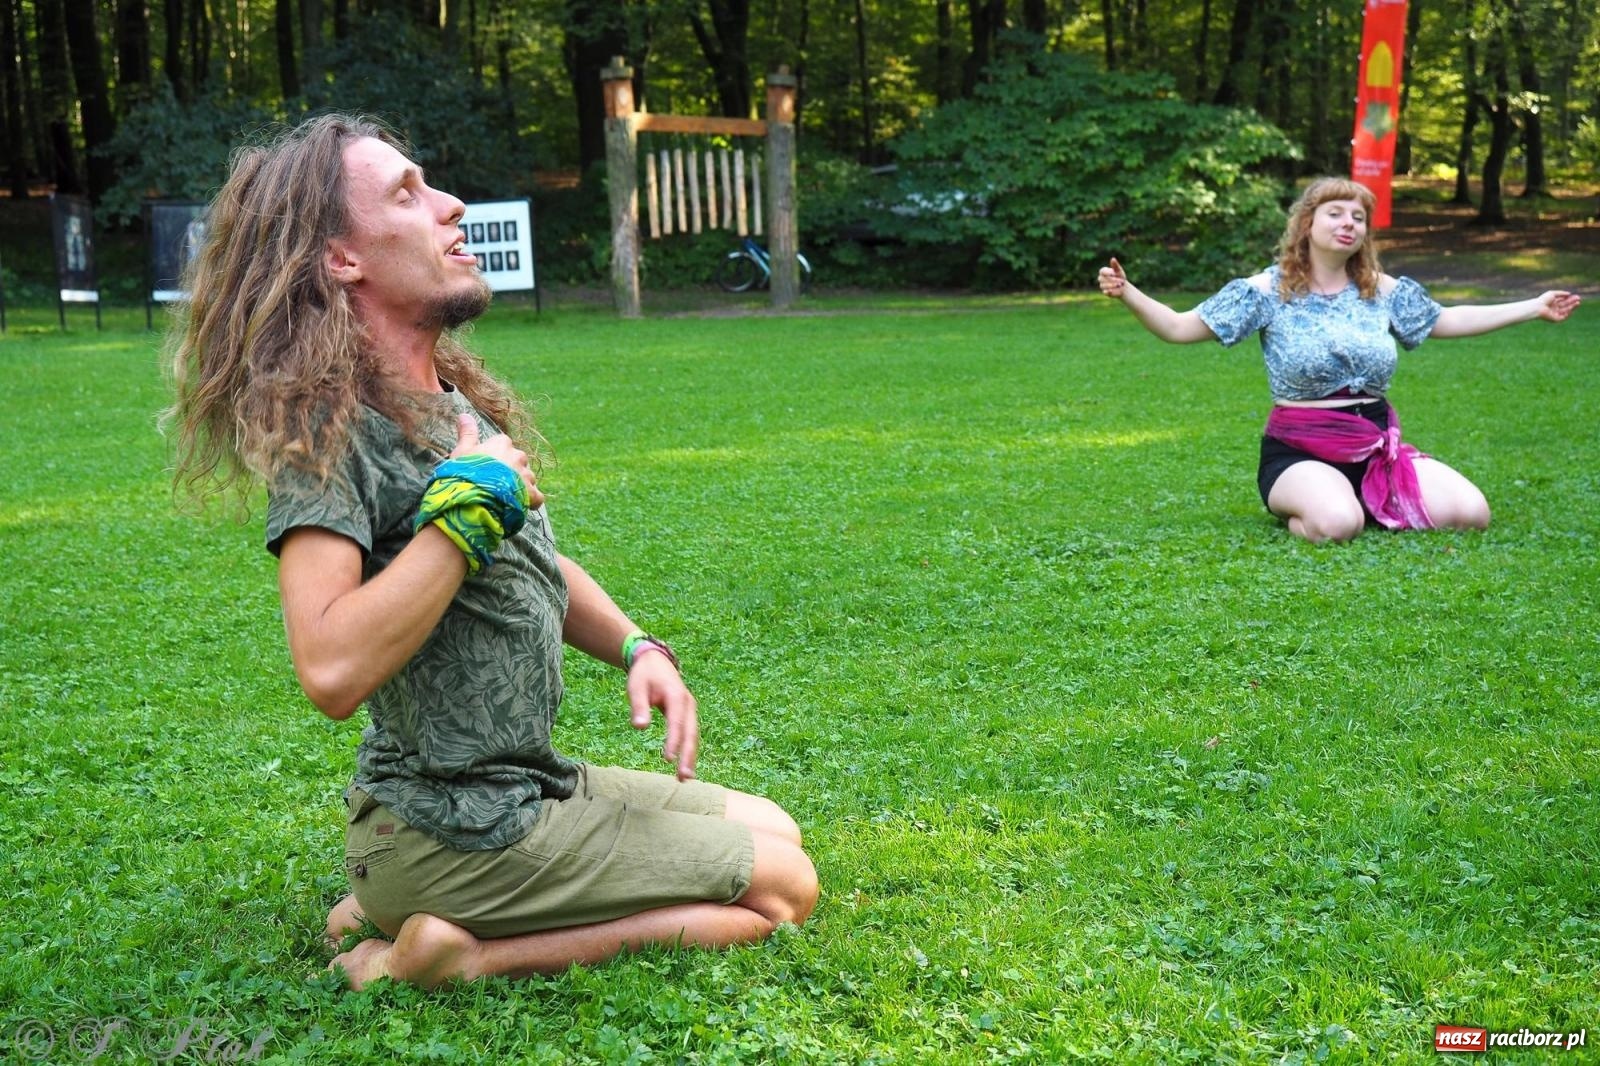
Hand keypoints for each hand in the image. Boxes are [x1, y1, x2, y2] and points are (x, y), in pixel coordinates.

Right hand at [451, 413, 543, 508]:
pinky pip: (536, 497)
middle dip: (510, 471)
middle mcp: (518, 455)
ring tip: (504, 498)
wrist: (474, 498)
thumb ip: (467, 433)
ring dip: (520, 487)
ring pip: (528, 479)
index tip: (486, 467)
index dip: (495, 457)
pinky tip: (519, 506)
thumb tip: (464, 414)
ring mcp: (526, 475)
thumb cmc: (464, 472)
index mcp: (502, 443)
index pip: (503, 445)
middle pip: (517, 462)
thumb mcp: (462, 451)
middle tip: (495, 484)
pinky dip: (530, 502)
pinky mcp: (532, 493)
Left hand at [626, 652, 698, 779]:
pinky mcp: (687, 715)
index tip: (669, 759)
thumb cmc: (644, 674)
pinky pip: (690, 734)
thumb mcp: (637, 687)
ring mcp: (690, 710)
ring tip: (685, 778)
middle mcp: (688, 704)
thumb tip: (639, 727)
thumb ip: (639, 707)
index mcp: (676, 696)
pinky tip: (684, 766)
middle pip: (691, 733)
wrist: (654, 661)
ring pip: (693, 736)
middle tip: (684, 776)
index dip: (674, 741)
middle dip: (688, 755)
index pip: (676, 722)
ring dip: (690, 756)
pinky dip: (688, 750)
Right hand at [1097, 257, 1127, 298]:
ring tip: (1120, 285)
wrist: (1123, 286)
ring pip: (1103, 285)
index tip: (1114, 274)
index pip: (1102, 271)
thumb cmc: (1120, 276)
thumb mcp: (1119, 270)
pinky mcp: (1105, 292)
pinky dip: (1109, 291)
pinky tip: (1114, 290)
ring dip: (1112, 285)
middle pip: (1102, 279)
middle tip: (1121, 281)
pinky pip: (1105, 291)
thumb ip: (1115, 265)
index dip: (1107, 273)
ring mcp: (1102, 285)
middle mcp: (1101, 278)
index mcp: (1104, 272)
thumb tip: (1113, 258)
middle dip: (1112, 280)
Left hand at [1536, 290, 1580, 322]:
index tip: (1576, 296)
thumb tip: (1569, 294)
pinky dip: (1568, 314)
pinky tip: (1571, 310)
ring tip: (1577, 303)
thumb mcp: (1553, 294)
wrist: (1538, 307)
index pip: (1563, 301)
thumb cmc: (1543, 299)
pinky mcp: (1555, 319)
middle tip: (1579, 300)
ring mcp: (1555, 314)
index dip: (1570, 299)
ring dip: (1572, 307)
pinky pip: (1563, 317)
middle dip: (1572, 302)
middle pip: (1565, 306)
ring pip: (1565, 311)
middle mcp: (1554, 308)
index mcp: (1553, 303)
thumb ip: (1561, 293)